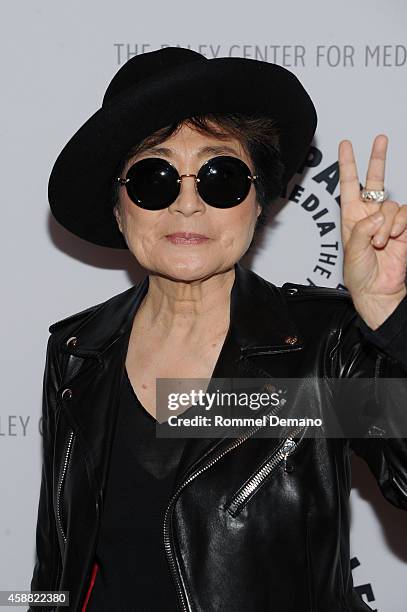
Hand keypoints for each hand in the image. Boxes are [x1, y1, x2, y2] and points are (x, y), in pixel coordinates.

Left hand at [338, 134, 406, 328]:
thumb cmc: (359, 275)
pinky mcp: (403, 228)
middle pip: (375, 180)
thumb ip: (362, 229)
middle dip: (378, 159)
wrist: (377, 290)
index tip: (345, 145)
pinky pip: (404, 214)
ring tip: (380, 242)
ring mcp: (387, 221)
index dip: (348, 164)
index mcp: (351, 217)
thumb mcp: (351, 250)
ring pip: (391, 204)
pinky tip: (393, 238)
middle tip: (381, 139)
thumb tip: (378, 214)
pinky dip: (398, 225)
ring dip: (385, 224)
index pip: (349, 185)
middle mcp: (369, 215)